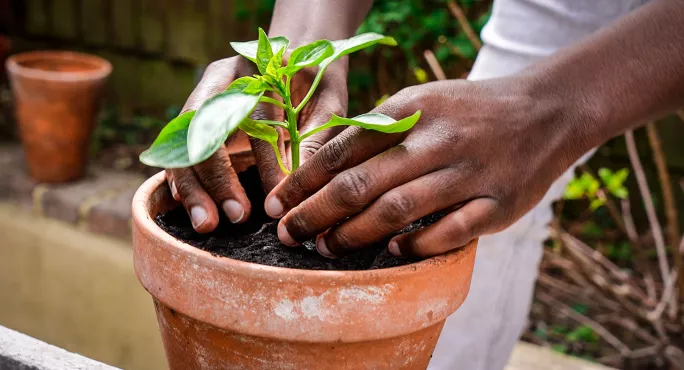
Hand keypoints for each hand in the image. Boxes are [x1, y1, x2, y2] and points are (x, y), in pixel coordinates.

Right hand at [167, 56, 347, 231]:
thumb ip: (313, 140)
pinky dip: (183, 183)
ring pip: (183, 145)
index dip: (264, 160)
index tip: (276, 198)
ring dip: (193, 187)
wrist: (298, 68)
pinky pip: (179, 156)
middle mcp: (219, 84)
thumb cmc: (316, 88)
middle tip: (234, 216)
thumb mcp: (326, 107)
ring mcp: (201, 106)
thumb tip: (298, 187)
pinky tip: (193, 208)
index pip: (254, 117)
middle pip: (203, 129)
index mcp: (254, 69)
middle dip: (216, 177)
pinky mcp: (195, 129)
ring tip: (207, 223)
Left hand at [265, 78, 587, 257]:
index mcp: (412, 109)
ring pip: (398, 208)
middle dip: (316, 212)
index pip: (344, 148)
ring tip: (326, 247)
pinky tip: (392, 250)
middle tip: (289, 234)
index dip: (305, 181)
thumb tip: (321, 159)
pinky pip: (450, 231)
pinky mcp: (498, 204)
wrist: (545, 111)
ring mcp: (470, 173)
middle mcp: (438, 140)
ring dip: (355, 233)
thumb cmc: (468, 112)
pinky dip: (416, 244)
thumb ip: (376, 128)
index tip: (278, 204)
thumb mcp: (421, 101)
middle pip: (362, 182)